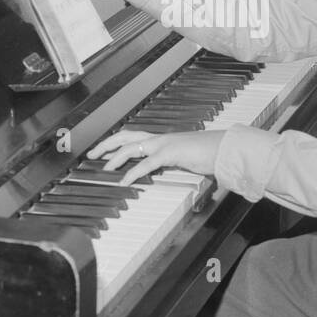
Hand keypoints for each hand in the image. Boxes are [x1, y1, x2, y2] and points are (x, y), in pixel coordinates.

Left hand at [88, 129, 225, 185]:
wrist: (225, 149)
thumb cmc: (209, 154)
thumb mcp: (184, 160)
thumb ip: (171, 165)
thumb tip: (162, 173)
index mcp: (162, 139)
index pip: (133, 137)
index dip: (115, 142)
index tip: (101, 150)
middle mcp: (160, 139)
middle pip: (125, 136)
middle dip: (106, 144)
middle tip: (91, 154)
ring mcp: (164, 144)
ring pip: (131, 147)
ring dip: (115, 157)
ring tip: (104, 168)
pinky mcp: (170, 154)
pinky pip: (146, 164)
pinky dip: (132, 172)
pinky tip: (124, 181)